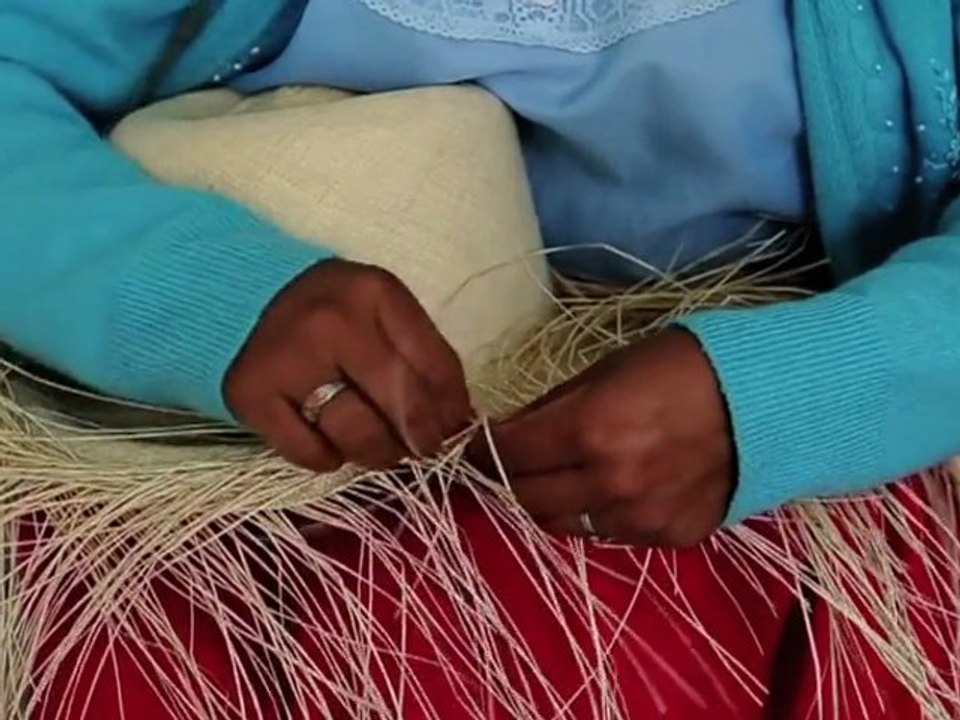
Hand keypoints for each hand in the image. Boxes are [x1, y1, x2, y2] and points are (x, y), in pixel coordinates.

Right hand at [225, 259, 472, 471]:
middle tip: (422, 448)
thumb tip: (459, 421)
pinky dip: (328, 458)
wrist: (238, 301)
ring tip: (379, 449)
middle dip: (422, 437)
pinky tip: (329, 442)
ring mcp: (289, 359)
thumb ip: (422, 357)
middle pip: (402, 403)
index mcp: (374, 293)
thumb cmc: (328, 312)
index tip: (452, 425)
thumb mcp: (381, 312)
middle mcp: (332, 322)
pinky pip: (310, 453)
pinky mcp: (252, 395)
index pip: (436, 365)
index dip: (451, 407)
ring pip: (358, 434)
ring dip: (379, 454)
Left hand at [469, 329, 734, 547]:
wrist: (774, 400)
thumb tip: (510, 428)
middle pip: (525, 497)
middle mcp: (609, 483)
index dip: (479, 449)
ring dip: (551, 499)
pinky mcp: (669, 538)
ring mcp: (640, 517)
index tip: (470, 444)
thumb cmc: (688, 366)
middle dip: (508, 476)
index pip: (507, 453)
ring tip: (561, 474)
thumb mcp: (611, 367)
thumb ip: (554, 405)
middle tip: (512, 460)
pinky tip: (612, 487)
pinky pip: (609, 533)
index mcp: (590, 429)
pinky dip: (597, 513)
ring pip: (563, 523)